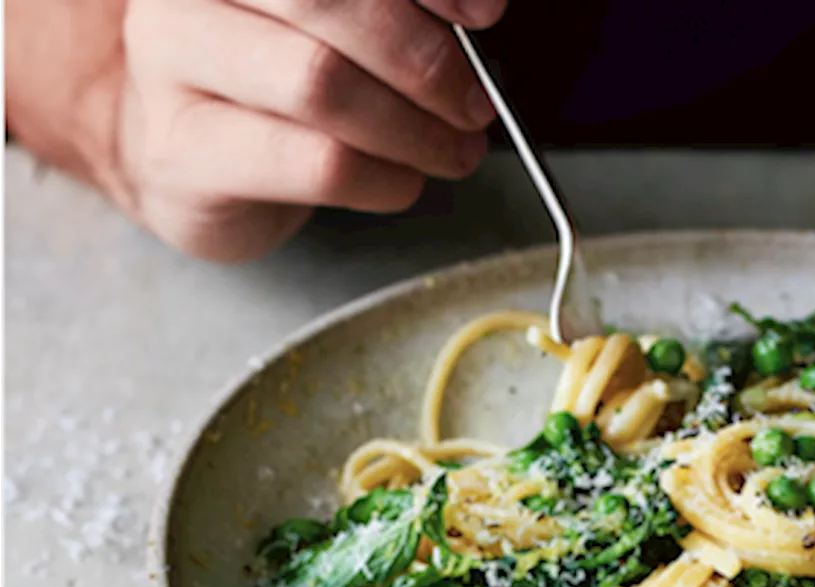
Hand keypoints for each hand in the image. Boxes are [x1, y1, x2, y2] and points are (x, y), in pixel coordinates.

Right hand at [115, 0, 504, 261]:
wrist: (191, 161)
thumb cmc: (276, 82)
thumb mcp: (339, 23)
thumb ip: (393, 7)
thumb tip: (480, 9)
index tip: (484, 13)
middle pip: (322, 0)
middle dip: (424, 59)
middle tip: (473, 104)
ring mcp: (172, 62)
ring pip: (319, 83)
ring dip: (412, 128)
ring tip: (452, 151)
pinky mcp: (184, 151)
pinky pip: (316, 164)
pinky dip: (383, 178)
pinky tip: (403, 181)